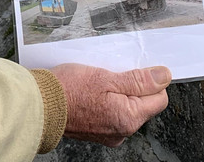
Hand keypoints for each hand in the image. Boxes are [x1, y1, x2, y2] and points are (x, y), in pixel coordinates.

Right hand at [52, 64, 170, 146]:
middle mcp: (122, 131)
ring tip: (99, 82)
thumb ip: (138, 80)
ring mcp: (109, 133)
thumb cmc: (68, 90)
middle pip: (143, 103)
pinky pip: (112, 112)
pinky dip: (106, 100)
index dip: (151, 81)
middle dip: (132, 86)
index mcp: (128, 118)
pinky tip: (92, 91)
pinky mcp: (97, 131)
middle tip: (112, 73)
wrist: (39, 105)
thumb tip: (163, 77)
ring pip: (126, 107)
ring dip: (118, 92)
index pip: (159, 98)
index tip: (137, 69)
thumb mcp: (106, 77)